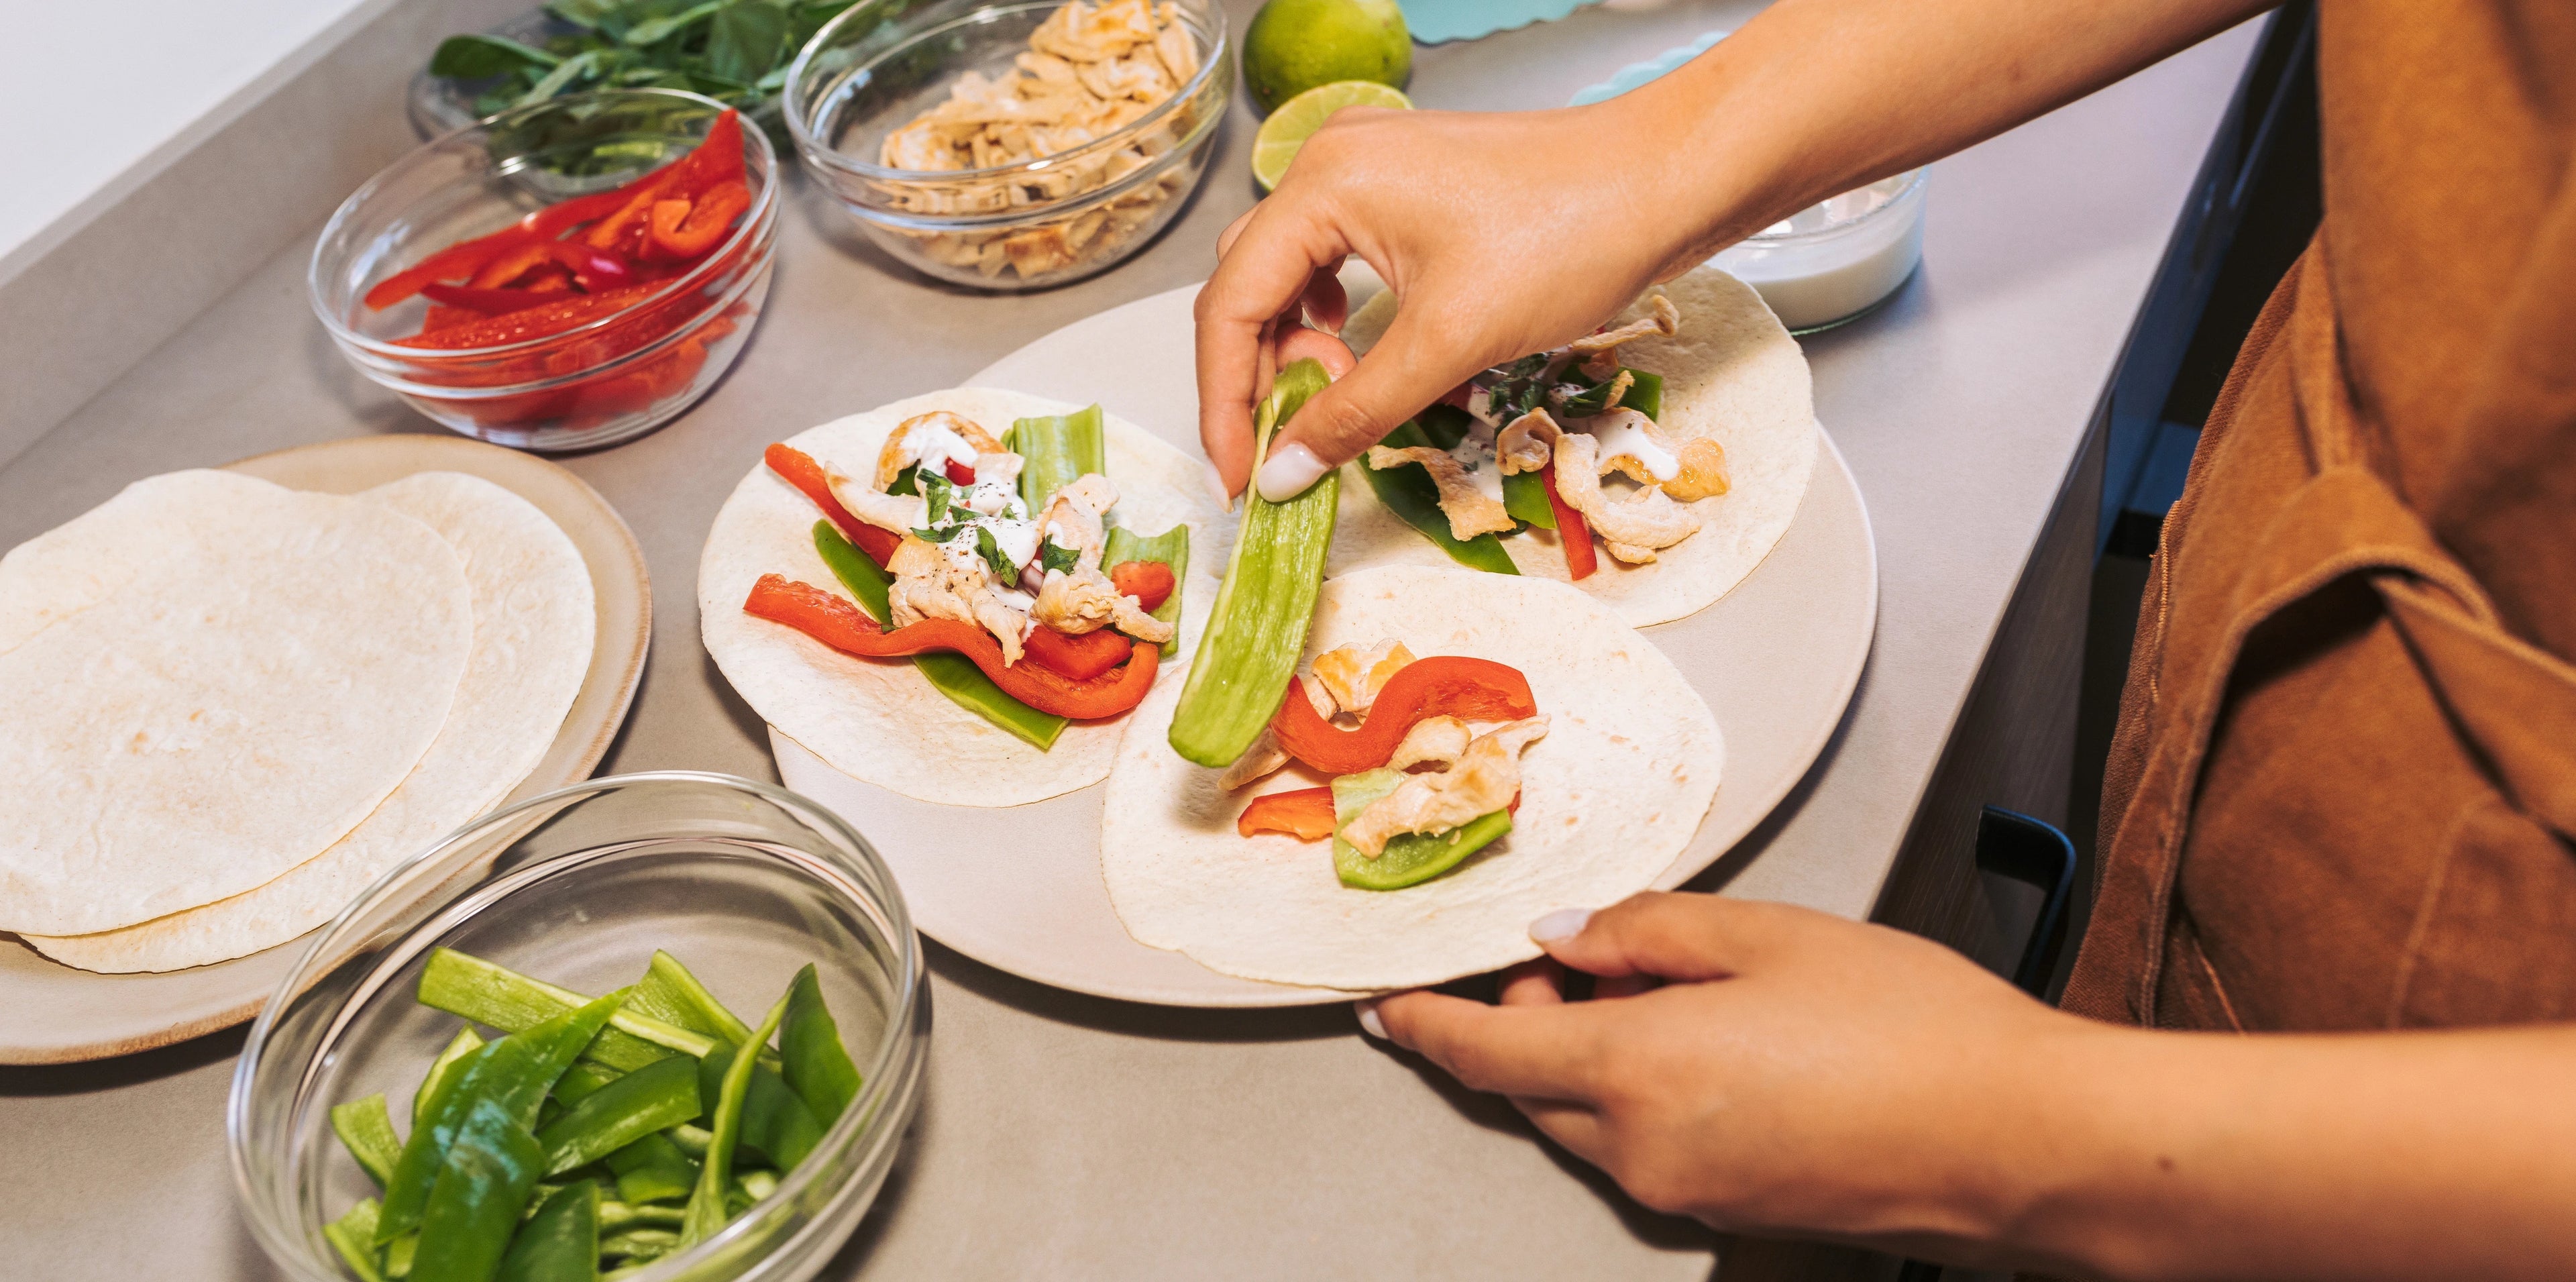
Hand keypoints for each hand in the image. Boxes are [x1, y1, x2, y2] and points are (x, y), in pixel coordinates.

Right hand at [1195, 98, 1709, 501]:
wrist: (1667, 182)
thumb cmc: (1571, 236)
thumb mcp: (1450, 343)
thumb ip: (1353, 412)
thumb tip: (1282, 472)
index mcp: (1325, 184)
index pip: (1230, 305)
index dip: (1225, 402)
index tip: (1239, 476)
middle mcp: (1333, 164)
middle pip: (1249, 287)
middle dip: (1260, 378)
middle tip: (1289, 450)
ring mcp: (1370, 170)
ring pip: (1291, 276)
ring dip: (1300, 349)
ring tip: (1339, 396)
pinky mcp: (1407, 189)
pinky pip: (1337, 260)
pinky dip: (1337, 318)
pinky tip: (1363, 352)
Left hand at [1367, 892, 2079, 1263]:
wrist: (2024, 1141)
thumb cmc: (1916, 1028)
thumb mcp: (1771, 933)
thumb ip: (1646, 932)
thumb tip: (1565, 938)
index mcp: (1637, 1069)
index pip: (1485, 1052)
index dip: (1426, 1026)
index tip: (1385, 1006)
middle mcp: (1644, 1150)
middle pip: (1531, 1087)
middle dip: (1525, 1021)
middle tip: (1571, 955)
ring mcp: (1687, 1195)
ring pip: (1589, 1119)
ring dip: (1589, 1057)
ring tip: (1662, 987)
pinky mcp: (1730, 1215)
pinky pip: (1646, 1148)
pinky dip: (1641, 1095)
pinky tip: (1708, 1044)